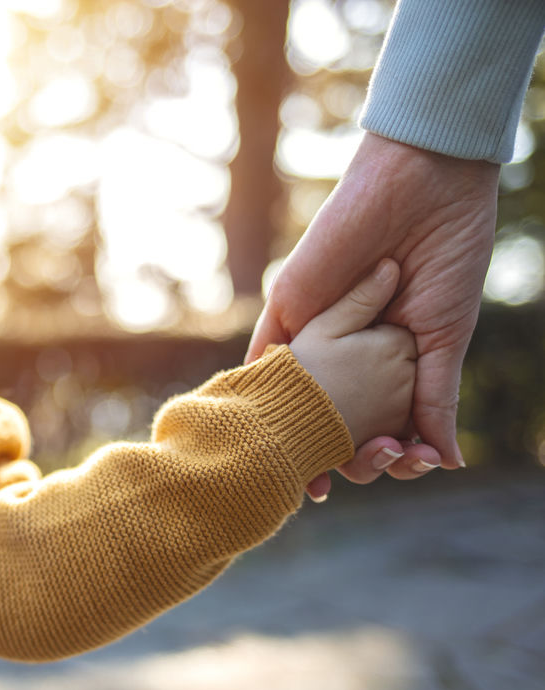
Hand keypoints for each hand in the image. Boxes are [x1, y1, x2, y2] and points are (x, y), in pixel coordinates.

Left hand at [248, 132, 499, 471]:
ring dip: (301, 440)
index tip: (405, 465)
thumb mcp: (444, 337)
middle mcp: (346, 353)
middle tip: (366, 466)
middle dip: (346, 455)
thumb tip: (446, 462)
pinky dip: (266, 392)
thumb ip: (435, 398)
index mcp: (386, 360)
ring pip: (298, 400)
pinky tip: (270, 430)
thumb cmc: (446, 256)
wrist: (423, 188)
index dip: (387, 452)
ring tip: (315, 477)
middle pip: (334, 419)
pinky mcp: (289, 307)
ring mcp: (314, 333)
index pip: (379, 421)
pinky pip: (266, 355)